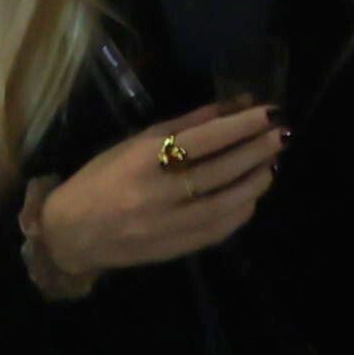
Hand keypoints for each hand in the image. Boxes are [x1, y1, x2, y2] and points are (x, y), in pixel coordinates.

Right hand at [31, 95, 285, 280]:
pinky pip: (218, 230)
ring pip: (226, 203)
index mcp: (144, 159)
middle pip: (220, 170)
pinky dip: (240, 212)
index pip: (204, 139)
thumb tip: (234, 105)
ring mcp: (167, 225)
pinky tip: (251, 196)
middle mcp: (157, 193)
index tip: (270, 112)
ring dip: (255, 181)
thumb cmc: (102, 178)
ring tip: (271, 163)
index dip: (241, 126)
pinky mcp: (174, 250)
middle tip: (282, 134)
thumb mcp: (137, 141)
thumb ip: (186, 124)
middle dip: (256, 150)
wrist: (71, 234)